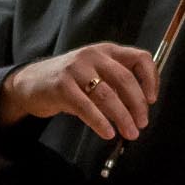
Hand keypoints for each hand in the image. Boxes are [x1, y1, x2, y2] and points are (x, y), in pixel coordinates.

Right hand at [0, 42, 157, 141]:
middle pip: (125, 79)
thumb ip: (117, 84)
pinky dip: (100, 122)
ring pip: (108, 95)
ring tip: (129, 132)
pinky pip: (86, 107)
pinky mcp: (62, 86)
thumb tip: (140, 110)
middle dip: (138, 104)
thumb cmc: (70, 82)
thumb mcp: (95, 74)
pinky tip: (108, 133)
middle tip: (142, 123)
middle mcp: (93, 55)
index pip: (140, 58)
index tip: (152, 100)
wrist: (31, 83)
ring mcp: (76, 69)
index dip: (151, 79)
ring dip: (122, 117)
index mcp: (107, 51)